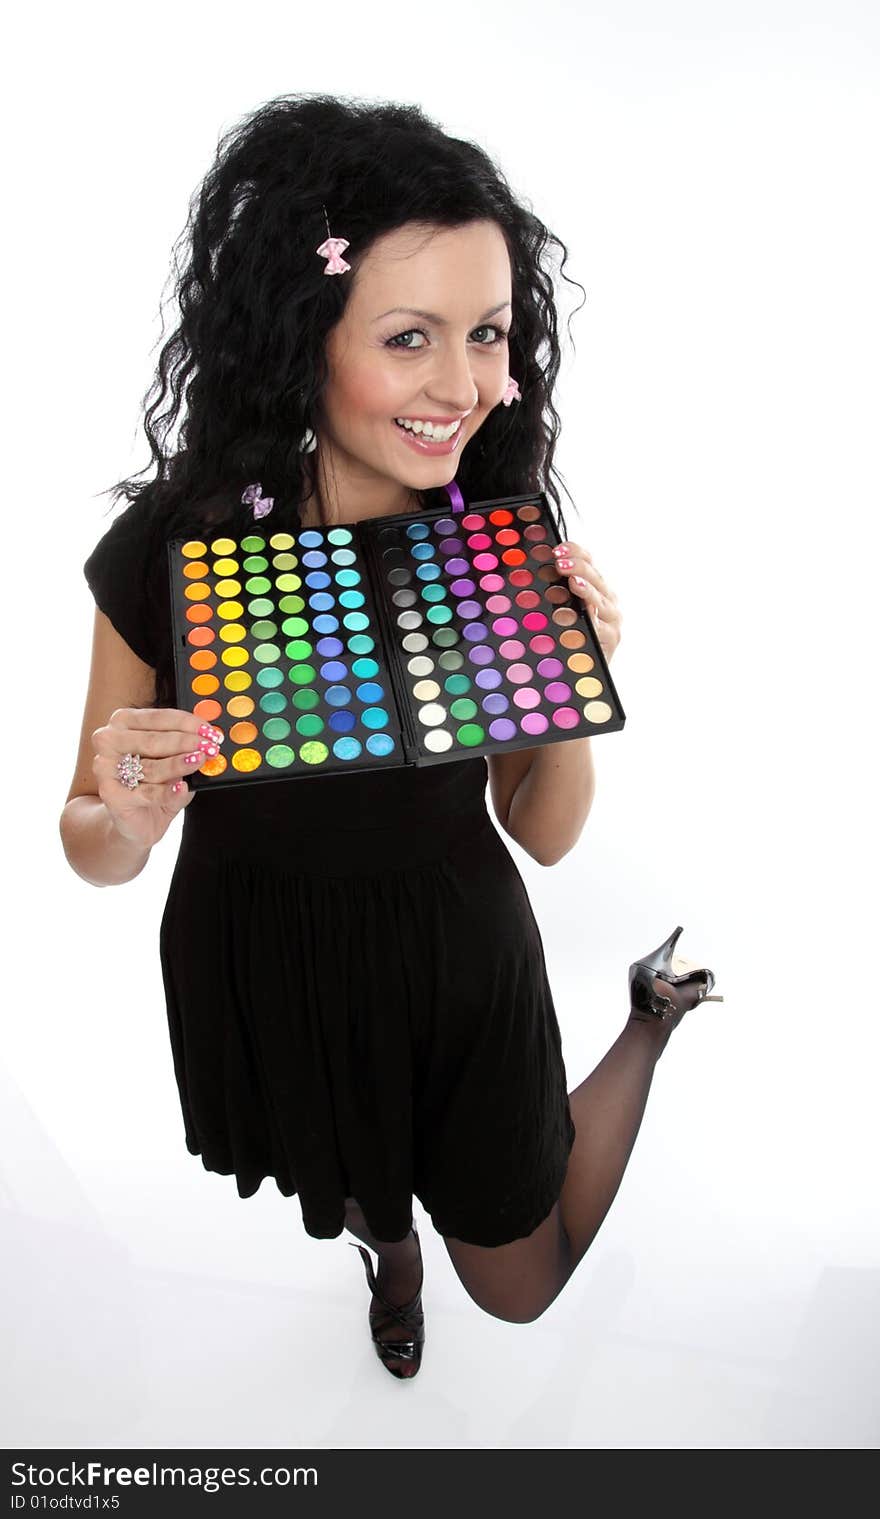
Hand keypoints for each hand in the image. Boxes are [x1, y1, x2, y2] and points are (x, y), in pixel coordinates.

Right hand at [91, 707, 223, 850]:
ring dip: (179, 765)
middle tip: (209, 748)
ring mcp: (106, 767)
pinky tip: (182, 788)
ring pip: (150, 766)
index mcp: (123, 722)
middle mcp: (109, 740)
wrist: (135, 818)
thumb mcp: (171, 759)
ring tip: (199, 762)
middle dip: (186, 743)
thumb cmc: (153, 782)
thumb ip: (186, 747)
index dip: (188, 723)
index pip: (159, 717)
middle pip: (153, 740)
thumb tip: (208, 740)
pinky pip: (147, 793)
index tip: (210, 731)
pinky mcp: (111, 794)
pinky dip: (168, 792)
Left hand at [551, 540, 621, 662]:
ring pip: (599, 600)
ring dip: (585, 589)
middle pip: (595, 577)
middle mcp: (607, 601)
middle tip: (559, 562)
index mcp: (596, 588)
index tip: (558, 549)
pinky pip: (599, 628)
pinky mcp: (611, 639)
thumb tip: (530, 572)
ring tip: (572, 582)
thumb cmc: (572, 636)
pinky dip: (590, 620)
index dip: (576, 552)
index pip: (589, 562)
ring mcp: (612, 620)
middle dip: (578, 567)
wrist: (586, 668)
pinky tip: (580, 614)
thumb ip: (554, 590)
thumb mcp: (561, 609)